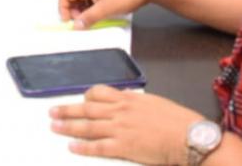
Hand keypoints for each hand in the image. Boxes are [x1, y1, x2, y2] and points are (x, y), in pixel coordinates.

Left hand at [51, 86, 203, 163]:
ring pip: (87, 126)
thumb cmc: (176, 120)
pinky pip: (97, 147)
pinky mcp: (123, 147)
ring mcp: (120, 129)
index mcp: (128, 99)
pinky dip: (83, 147)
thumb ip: (136, 100)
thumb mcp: (154, 102)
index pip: (99, 93)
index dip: (86, 97)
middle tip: (52, 112)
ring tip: (54, 127)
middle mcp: (120, 111)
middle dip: (67, 110)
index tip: (79, 100)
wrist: (189, 136)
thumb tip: (125, 95)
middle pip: (86, 109)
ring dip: (68, 126)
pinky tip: (72, 147)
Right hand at [57, 0, 160, 27]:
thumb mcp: (105, 9)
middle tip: (82, 22)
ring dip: (83, 9)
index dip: (63, 8)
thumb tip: (75, 26)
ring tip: (92, 19)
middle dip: (73, 10)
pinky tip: (100, 13)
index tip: (69, 22)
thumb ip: (88, 18)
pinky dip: (91, 6)